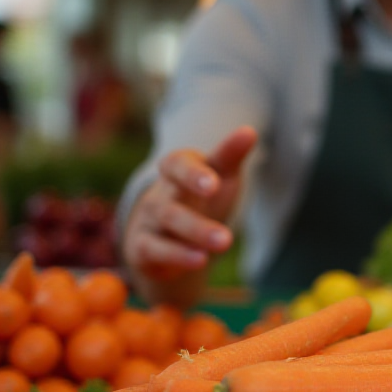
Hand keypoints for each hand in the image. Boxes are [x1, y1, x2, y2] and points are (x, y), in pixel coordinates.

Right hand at [122, 126, 256, 281]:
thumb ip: (230, 155)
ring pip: (167, 228)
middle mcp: (159, 194)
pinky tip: (200, 261)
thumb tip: (249, 130)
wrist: (172, 232)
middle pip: (172, 206)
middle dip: (198, 221)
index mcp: (176, 169)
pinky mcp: (142, 248)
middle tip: (227, 234)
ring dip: (196, 236)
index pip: (177, 165)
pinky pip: (156, 252)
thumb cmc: (202, 195)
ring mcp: (148, 221)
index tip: (214, 183)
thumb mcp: (220, 173)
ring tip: (224, 244)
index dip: (194, 174)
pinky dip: (178, 257)